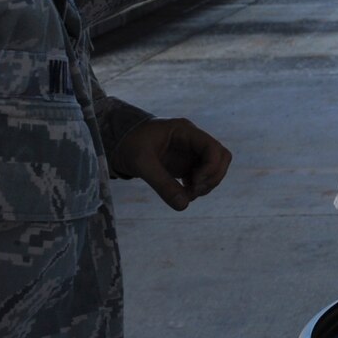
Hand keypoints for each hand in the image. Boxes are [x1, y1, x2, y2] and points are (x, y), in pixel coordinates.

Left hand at [111, 117, 231, 210]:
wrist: (116, 141)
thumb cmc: (128, 144)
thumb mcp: (142, 163)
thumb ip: (162, 184)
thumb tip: (183, 206)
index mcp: (185, 131)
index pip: (214, 147)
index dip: (211, 167)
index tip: (195, 182)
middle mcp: (193, 140)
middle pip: (221, 158)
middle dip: (212, 177)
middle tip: (193, 190)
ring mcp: (191, 153)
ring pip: (215, 168)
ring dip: (206, 185)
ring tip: (186, 194)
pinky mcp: (186, 164)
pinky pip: (203, 176)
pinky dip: (198, 187)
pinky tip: (183, 193)